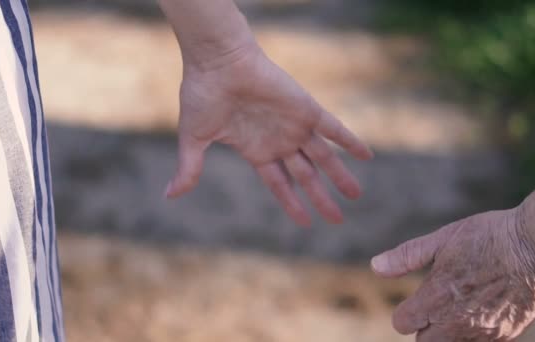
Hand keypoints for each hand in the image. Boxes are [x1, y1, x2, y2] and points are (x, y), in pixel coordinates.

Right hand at [164, 42, 372, 225]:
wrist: (217, 61)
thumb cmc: (203, 95)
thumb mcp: (194, 139)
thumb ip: (190, 168)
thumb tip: (169, 195)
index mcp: (257, 151)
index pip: (279, 184)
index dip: (292, 203)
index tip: (306, 222)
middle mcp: (279, 141)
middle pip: (306, 176)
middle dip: (321, 198)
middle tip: (337, 219)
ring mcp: (294, 126)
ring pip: (323, 157)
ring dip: (340, 176)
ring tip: (355, 195)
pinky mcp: (305, 109)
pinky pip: (334, 128)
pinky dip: (350, 141)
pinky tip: (365, 157)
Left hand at [370, 208, 534, 340]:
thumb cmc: (489, 236)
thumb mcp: (444, 238)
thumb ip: (408, 256)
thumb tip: (375, 266)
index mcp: (436, 297)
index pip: (402, 323)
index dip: (406, 312)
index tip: (415, 300)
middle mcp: (456, 322)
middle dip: (425, 328)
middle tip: (437, 305)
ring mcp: (483, 332)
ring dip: (450, 333)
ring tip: (461, 306)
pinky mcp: (506, 336)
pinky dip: (476, 334)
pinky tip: (484, 310)